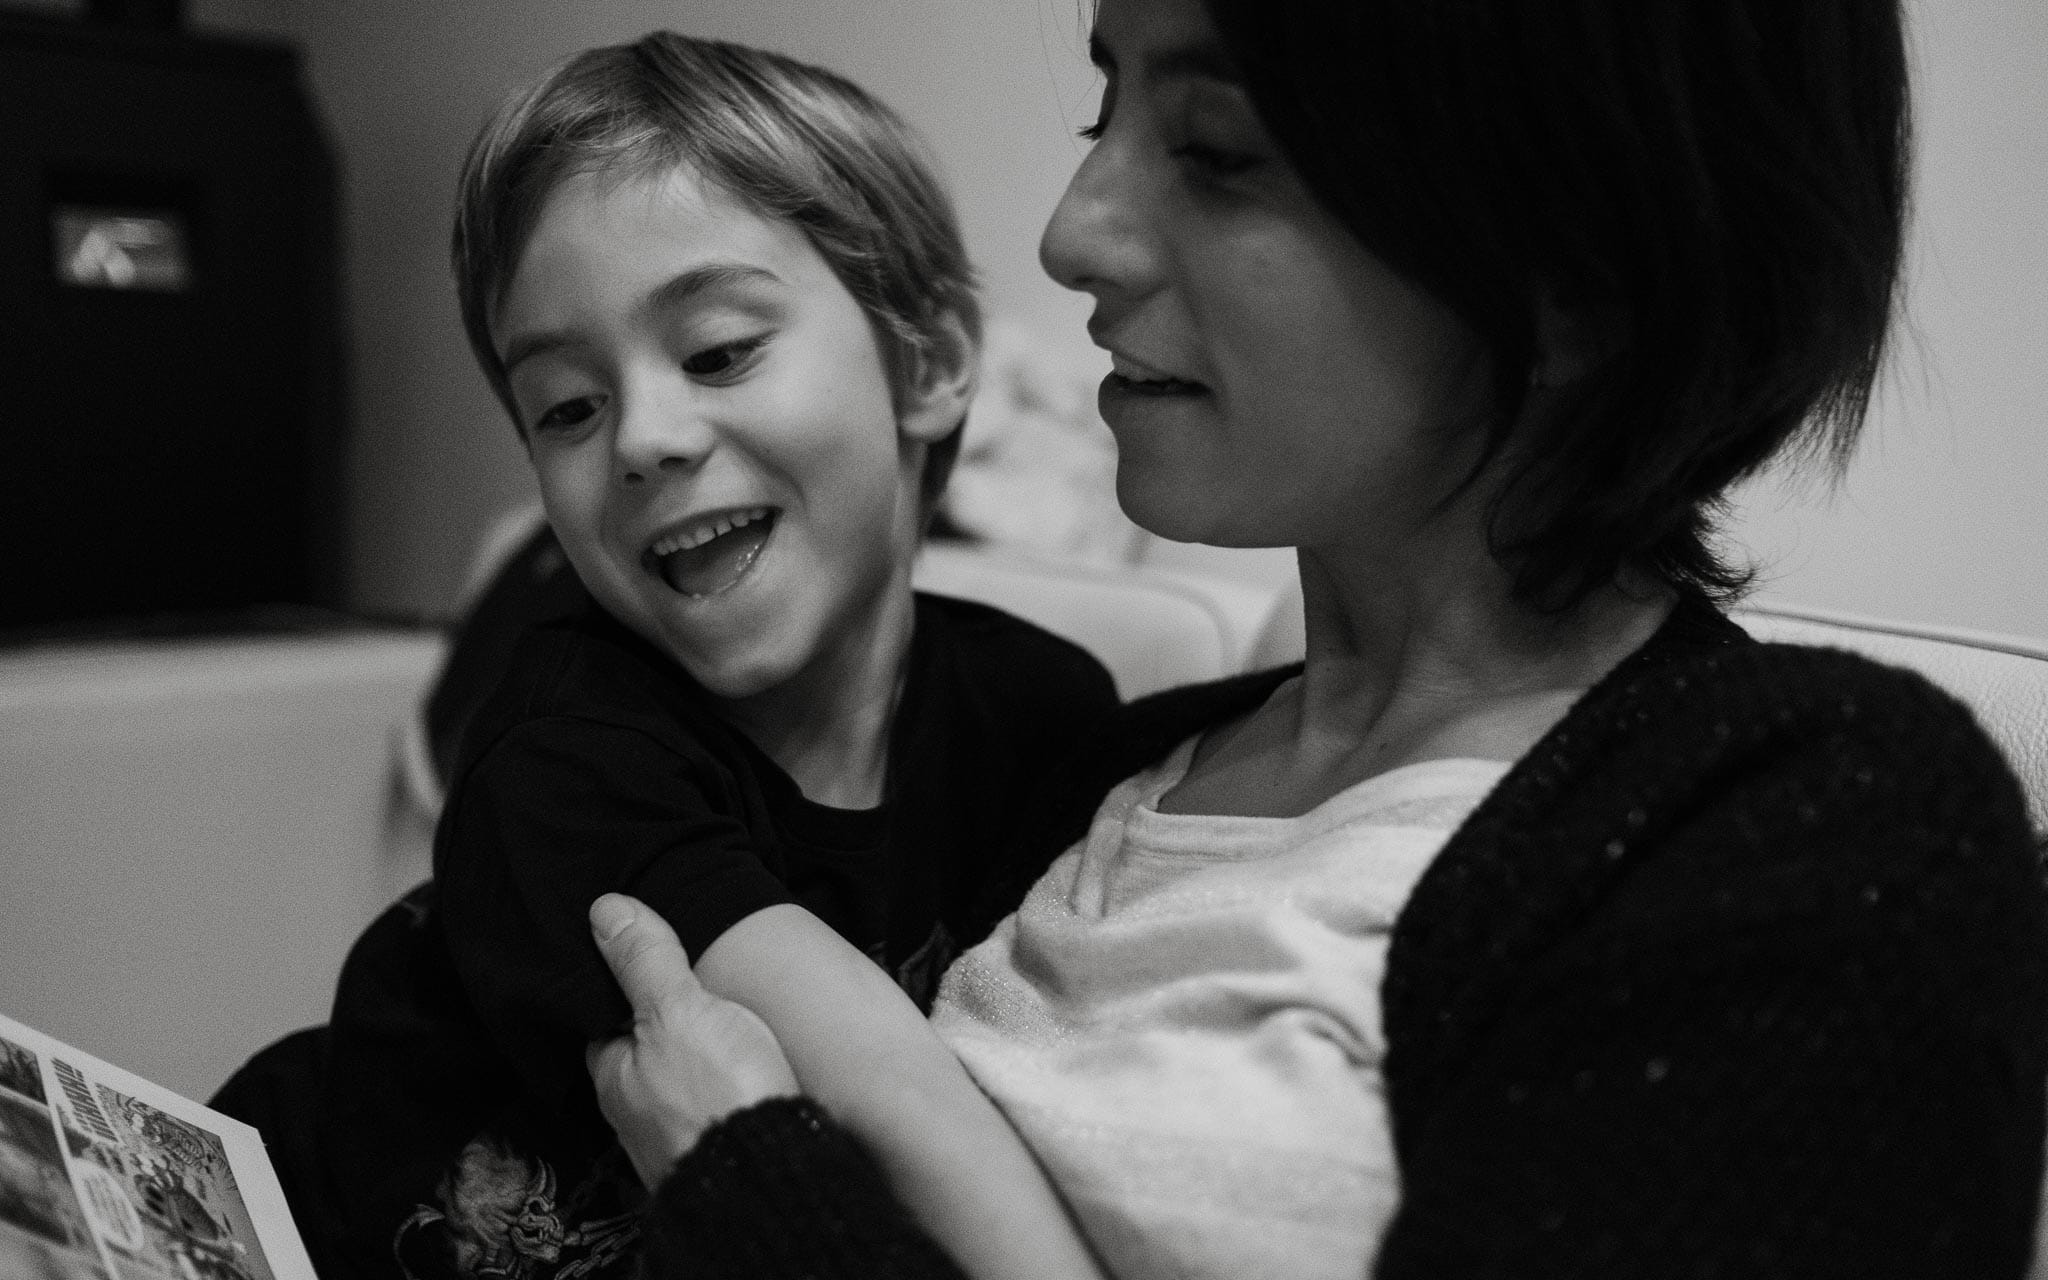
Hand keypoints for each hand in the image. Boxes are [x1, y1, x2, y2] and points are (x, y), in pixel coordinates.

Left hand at [584, 893, 799, 1188]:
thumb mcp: (676, 1011)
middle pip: (644, 1062)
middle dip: (664, 1037)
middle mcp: (638, 1117)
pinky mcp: (722, 1157)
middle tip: (692, 998)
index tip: (642, 969)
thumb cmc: (715, 1096)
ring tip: (724, 1034)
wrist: (770, 1180)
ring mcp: (679, 1142)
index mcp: (616, 1079)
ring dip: (697, 1068)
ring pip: (680, 1091)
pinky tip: (748, 1080)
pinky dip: (725, 1094)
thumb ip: (645, 964)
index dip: (622, 996)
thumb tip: (604, 910)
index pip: (605, 1027)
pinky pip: (716, 1114)